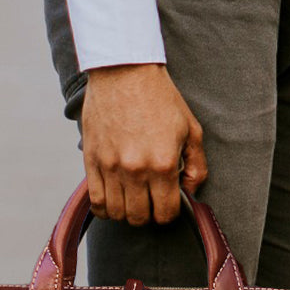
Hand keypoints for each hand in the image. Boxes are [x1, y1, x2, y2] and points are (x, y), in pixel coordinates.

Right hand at [80, 64, 207, 224]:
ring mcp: (111, 166)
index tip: (168, 204)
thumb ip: (197, 166)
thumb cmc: (160, 98)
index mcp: (163, 163)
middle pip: (138, 217)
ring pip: (116, 213)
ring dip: (126, 213)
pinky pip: (95, 201)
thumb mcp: (191, 129)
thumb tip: (190, 192)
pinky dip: (104, 208)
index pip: (165, 213)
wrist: (124, 71)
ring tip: (132, 199)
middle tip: (150, 201)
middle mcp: (136, 169)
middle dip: (147, 215)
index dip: (169, 214)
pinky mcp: (92, 160)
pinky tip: (113, 199)